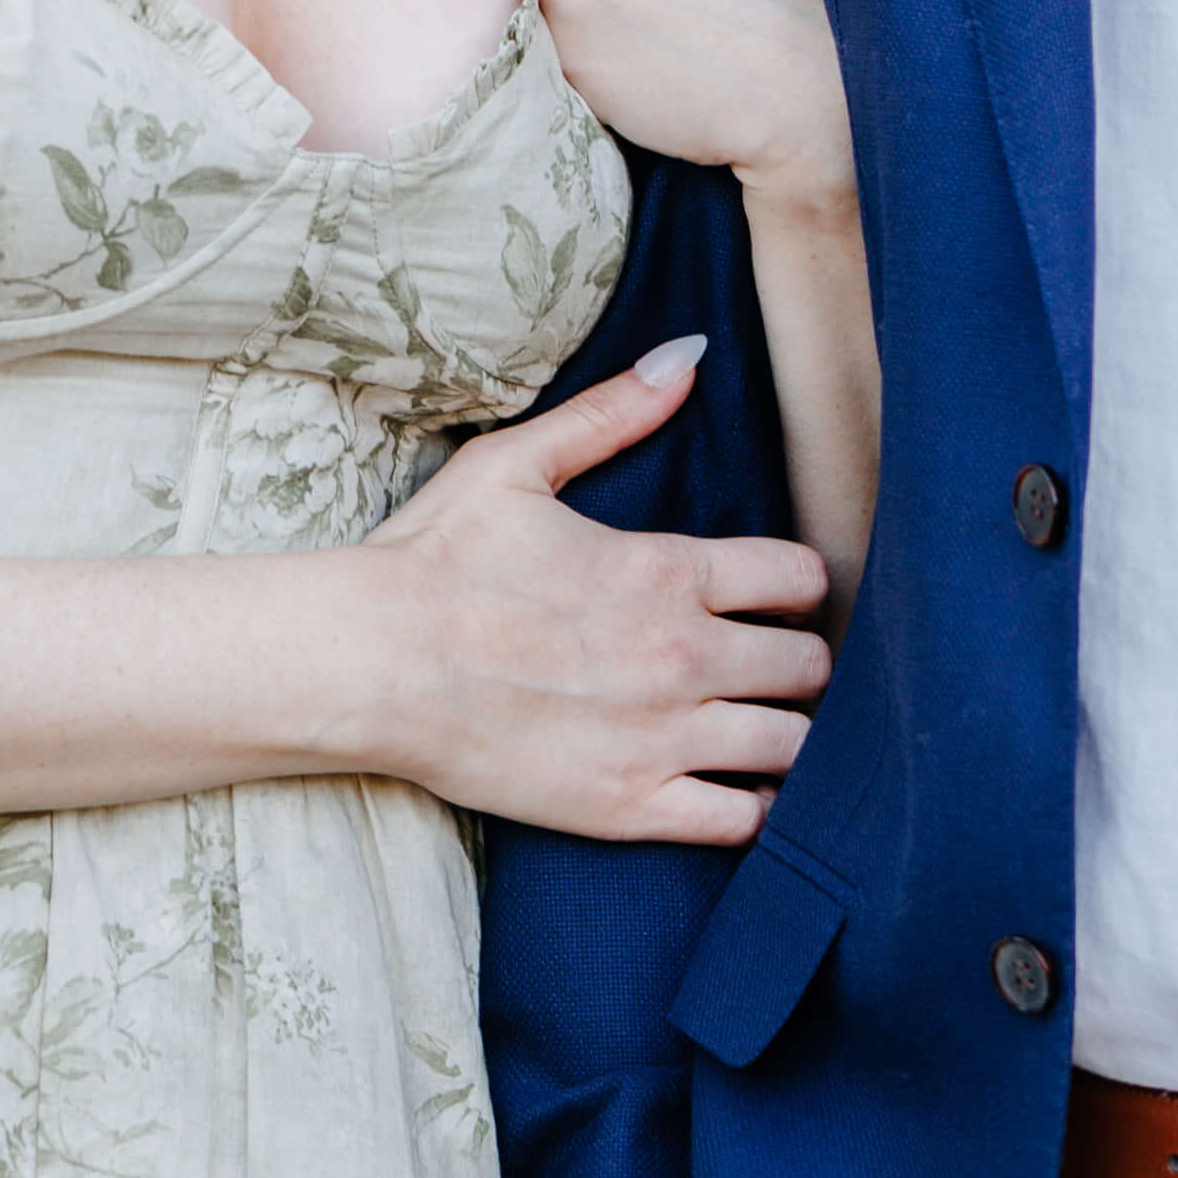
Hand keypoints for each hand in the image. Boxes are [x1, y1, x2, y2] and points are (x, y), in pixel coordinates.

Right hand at [342, 334, 830, 850]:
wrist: (368, 662)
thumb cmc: (432, 559)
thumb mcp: (516, 463)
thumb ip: (611, 413)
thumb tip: (685, 356)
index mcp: (667, 571)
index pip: (800, 578)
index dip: (799, 584)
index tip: (777, 595)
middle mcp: (683, 656)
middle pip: (809, 666)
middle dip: (802, 661)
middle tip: (773, 664)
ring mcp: (661, 738)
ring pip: (794, 746)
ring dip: (791, 734)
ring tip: (763, 727)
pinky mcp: (629, 806)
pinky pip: (741, 821)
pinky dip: (754, 806)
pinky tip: (734, 786)